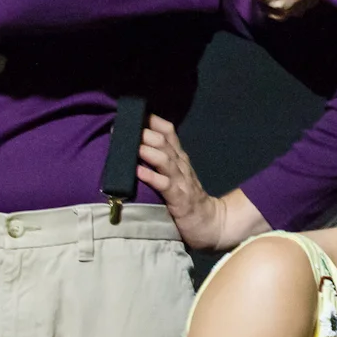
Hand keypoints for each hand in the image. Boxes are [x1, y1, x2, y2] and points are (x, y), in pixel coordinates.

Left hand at [136, 115, 265, 249]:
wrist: (212, 224)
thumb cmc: (188, 199)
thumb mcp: (177, 175)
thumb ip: (162, 160)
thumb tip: (138, 145)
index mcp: (179, 159)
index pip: (168, 133)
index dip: (152, 121)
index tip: (134, 113)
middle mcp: (181, 166)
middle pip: (164, 143)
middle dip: (145, 134)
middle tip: (124, 128)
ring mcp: (182, 182)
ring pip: (165, 160)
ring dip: (148, 152)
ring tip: (133, 146)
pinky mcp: (180, 199)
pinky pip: (165, 185)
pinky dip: (151, 177)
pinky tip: (138, 172)